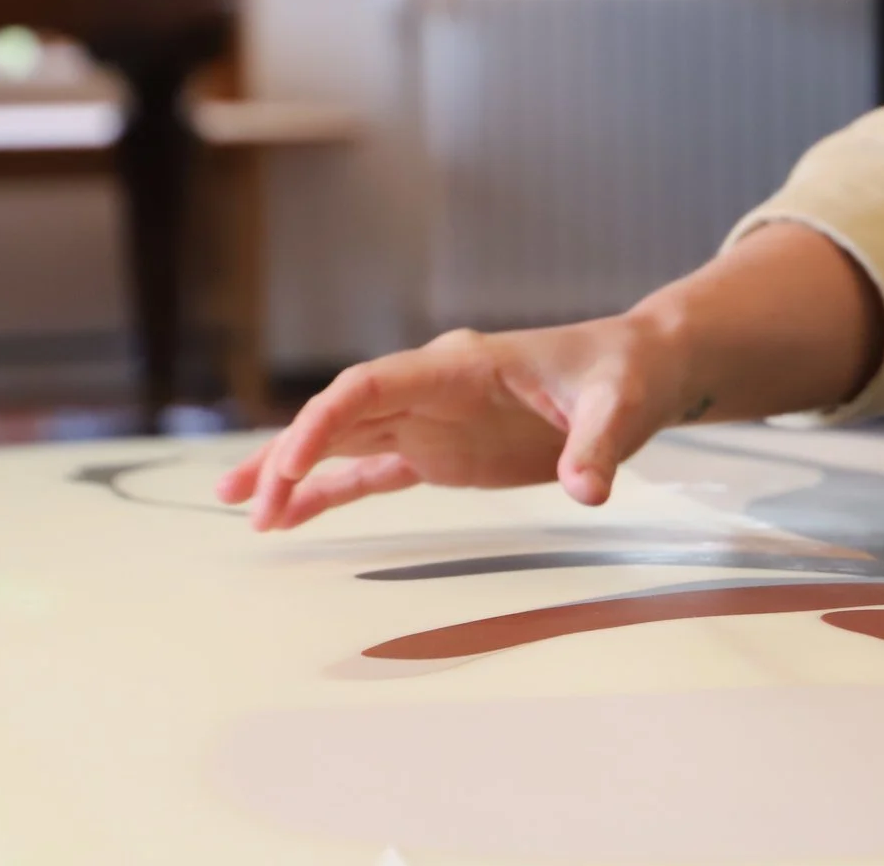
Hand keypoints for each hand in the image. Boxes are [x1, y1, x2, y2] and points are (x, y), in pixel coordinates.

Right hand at [215, 310, 696, 530]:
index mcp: (461, 365)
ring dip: (292, 471)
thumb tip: (587, 490)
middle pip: (341, 414)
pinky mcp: (441, 450)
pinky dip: (329, 491)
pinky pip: (371, 469)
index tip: (290, 463)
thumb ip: (598, 446)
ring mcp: (431, 419)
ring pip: (344, 440)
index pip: (372, 384)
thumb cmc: (627, 375)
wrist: (642, 369)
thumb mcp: (622, 406)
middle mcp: (432, 388)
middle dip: (290, 455)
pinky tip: (289, 517)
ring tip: (242, 509)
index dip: (323, 419)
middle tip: (249, 505)